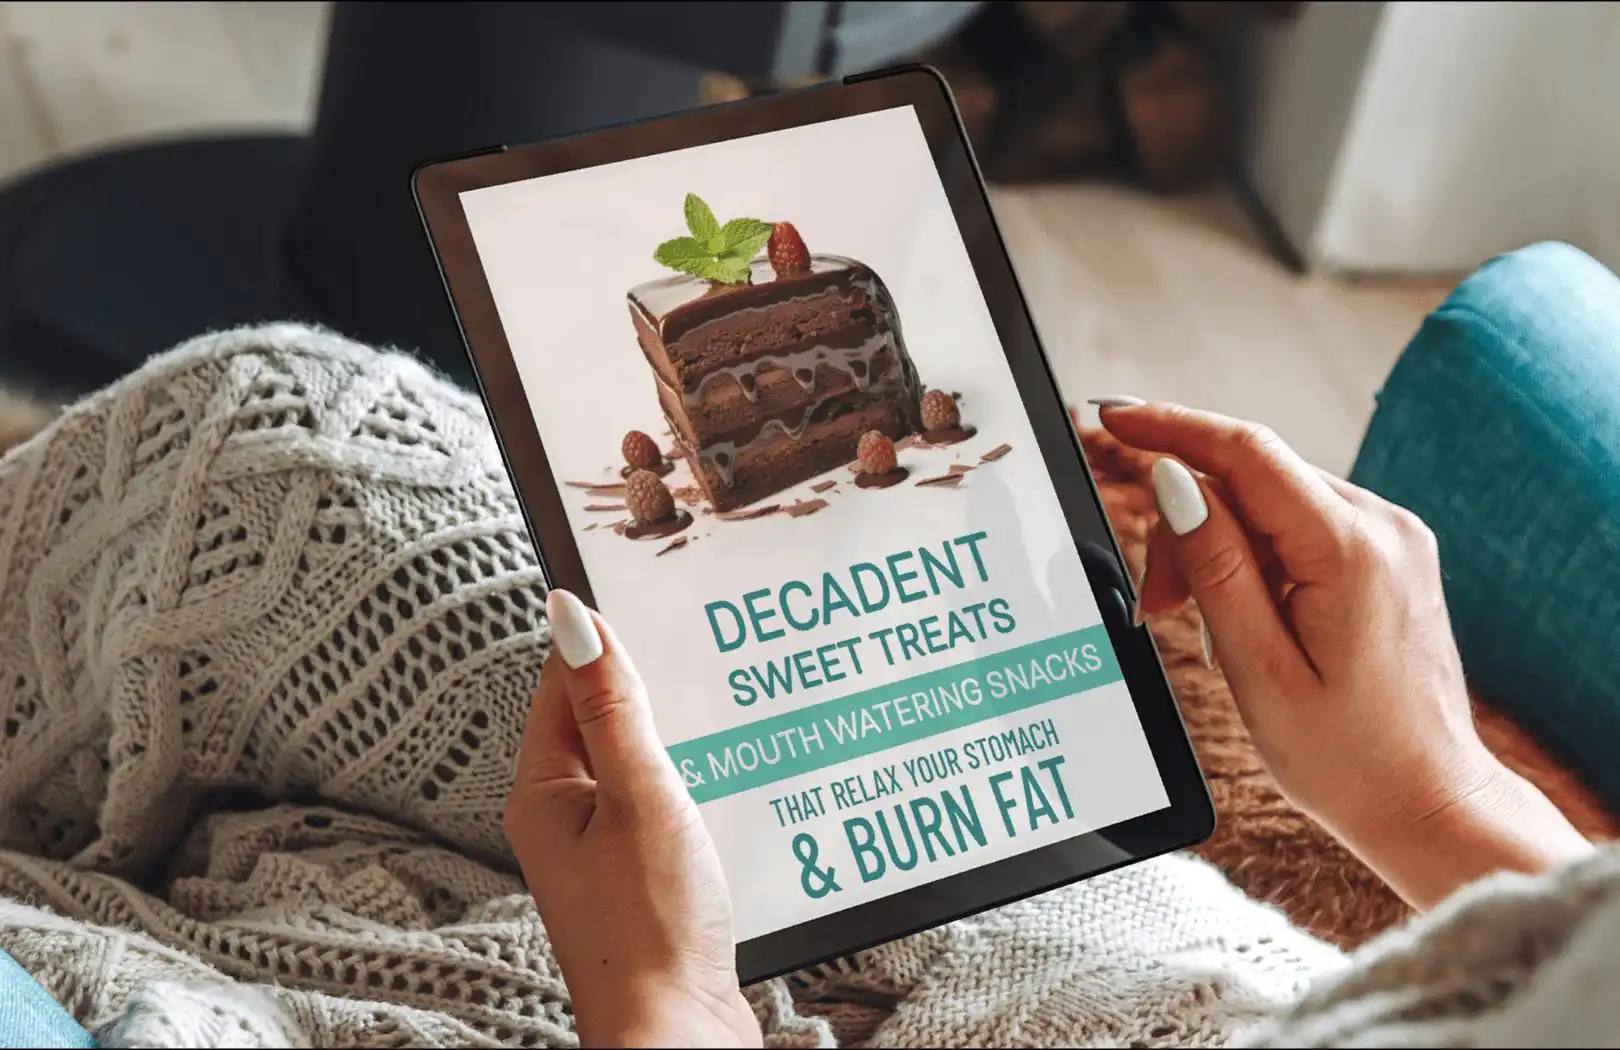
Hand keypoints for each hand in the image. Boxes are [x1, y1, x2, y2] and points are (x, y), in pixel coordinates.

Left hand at [504, 589, 759, 1047]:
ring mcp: (601, 851)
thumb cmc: (651, 928)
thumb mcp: (640, 797)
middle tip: (706, 646)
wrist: (676, 1036)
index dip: (606, 638)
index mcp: (543, 791)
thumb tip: (572, 615)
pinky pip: (659, 805)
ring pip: (636, 762)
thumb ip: (614, 706)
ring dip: (678, 736)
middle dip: (650, 684)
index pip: (562, 682)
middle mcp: (563, 818)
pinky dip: (691, 782)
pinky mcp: (639, 879)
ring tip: (727, 706)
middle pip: (601, 720)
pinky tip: (730, 775)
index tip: (652, 592)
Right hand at [1095, 400, 1591, 906]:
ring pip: (1269, 503)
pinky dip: (1253, 559)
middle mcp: (1382, 527)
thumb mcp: (1259, 668)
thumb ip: (1216, 566)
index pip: (1245, 453)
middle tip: (1157, 603)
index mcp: (1351, 551)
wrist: (1429, 803)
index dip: (1170, 426)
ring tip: (1200, 625)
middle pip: (1250, 479)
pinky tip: (1241, 617)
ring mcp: (1391, 539)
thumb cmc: (1348, 758)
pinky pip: (1298, 528)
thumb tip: (1175, 481)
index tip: (1111, 416)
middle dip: (1186, 525)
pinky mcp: (1386, 557)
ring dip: (1217, 548)